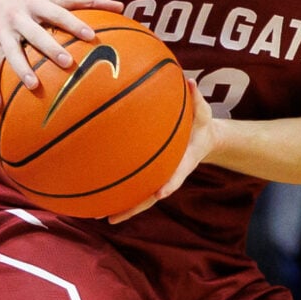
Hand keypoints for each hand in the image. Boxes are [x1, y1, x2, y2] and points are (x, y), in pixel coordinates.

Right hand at [0, 0, 126, 106]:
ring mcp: (1, 34)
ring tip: (34, 85)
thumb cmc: (32, 3)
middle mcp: (17, 17)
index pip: (57, 12)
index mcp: (36, 4)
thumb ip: (86, 1)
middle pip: (34, 33)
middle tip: (67, 62)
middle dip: (49, 47)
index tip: (91, 36)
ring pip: (11, 53)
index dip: (73, 23)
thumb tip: (120, 5)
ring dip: (21, 69)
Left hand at [108, 83, 217, 221]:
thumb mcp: (204, 111)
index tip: (161, 193)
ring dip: (121, 208)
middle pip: (151, 197)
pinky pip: (134, 186)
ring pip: (140, 198)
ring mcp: (159, 178)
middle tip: (112, 217)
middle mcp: (169, 175)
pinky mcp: (151, 175)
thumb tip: (192, 82)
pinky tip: (97, 197)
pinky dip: (118, 193)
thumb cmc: (202, 124)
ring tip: (96, 216)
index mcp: (185, 162)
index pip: (177, 175)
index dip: (170, 184)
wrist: (204, 139)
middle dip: (132, 208)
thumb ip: (198, 99)